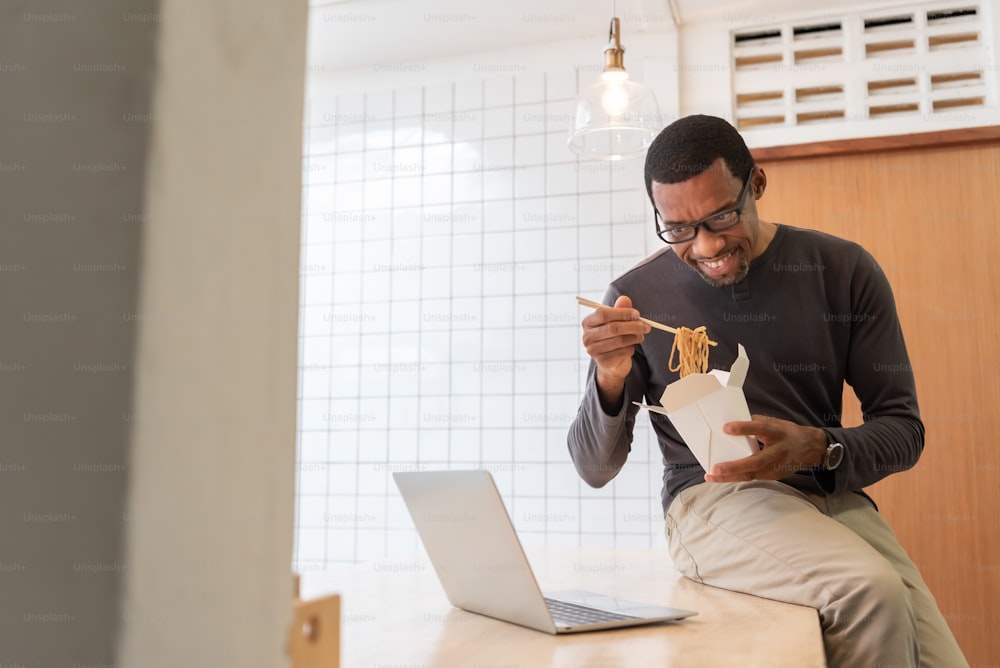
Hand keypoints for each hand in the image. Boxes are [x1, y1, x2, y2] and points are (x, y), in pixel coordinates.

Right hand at [580, 295, 649, 409]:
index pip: (603, 313)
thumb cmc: (612, 337)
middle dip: (633, 326)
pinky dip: (631, 348)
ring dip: (635, 337)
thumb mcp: (615, 321)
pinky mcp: (602, 361)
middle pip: (613, 328)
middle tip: (646, 326)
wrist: (610, 362)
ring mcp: (593, 350)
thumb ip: (619, 310)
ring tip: (641, 336)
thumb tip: (624, 299)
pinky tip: (631, 346)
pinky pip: (623, 352)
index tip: (637, 314)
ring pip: (620, 341)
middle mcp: (587, 336)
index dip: (622, 313)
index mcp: (588, 322)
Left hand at [704, 415, 827, 482]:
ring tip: (711, 476)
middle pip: (756, 461)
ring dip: (730, 477)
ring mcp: (776, 467)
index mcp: (778, 433)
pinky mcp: (772, 476)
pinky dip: (735, 477)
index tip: (726, 427)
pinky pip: (751, 476)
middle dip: (734, 466)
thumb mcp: (775, 423)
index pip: (760, 428)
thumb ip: (756, 423)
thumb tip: (733, 422)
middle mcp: (777, 452)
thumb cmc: (788, 433)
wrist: (810, 449)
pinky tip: (720, 477)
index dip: (744, 428)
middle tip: (716, 468)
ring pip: (751, 474)